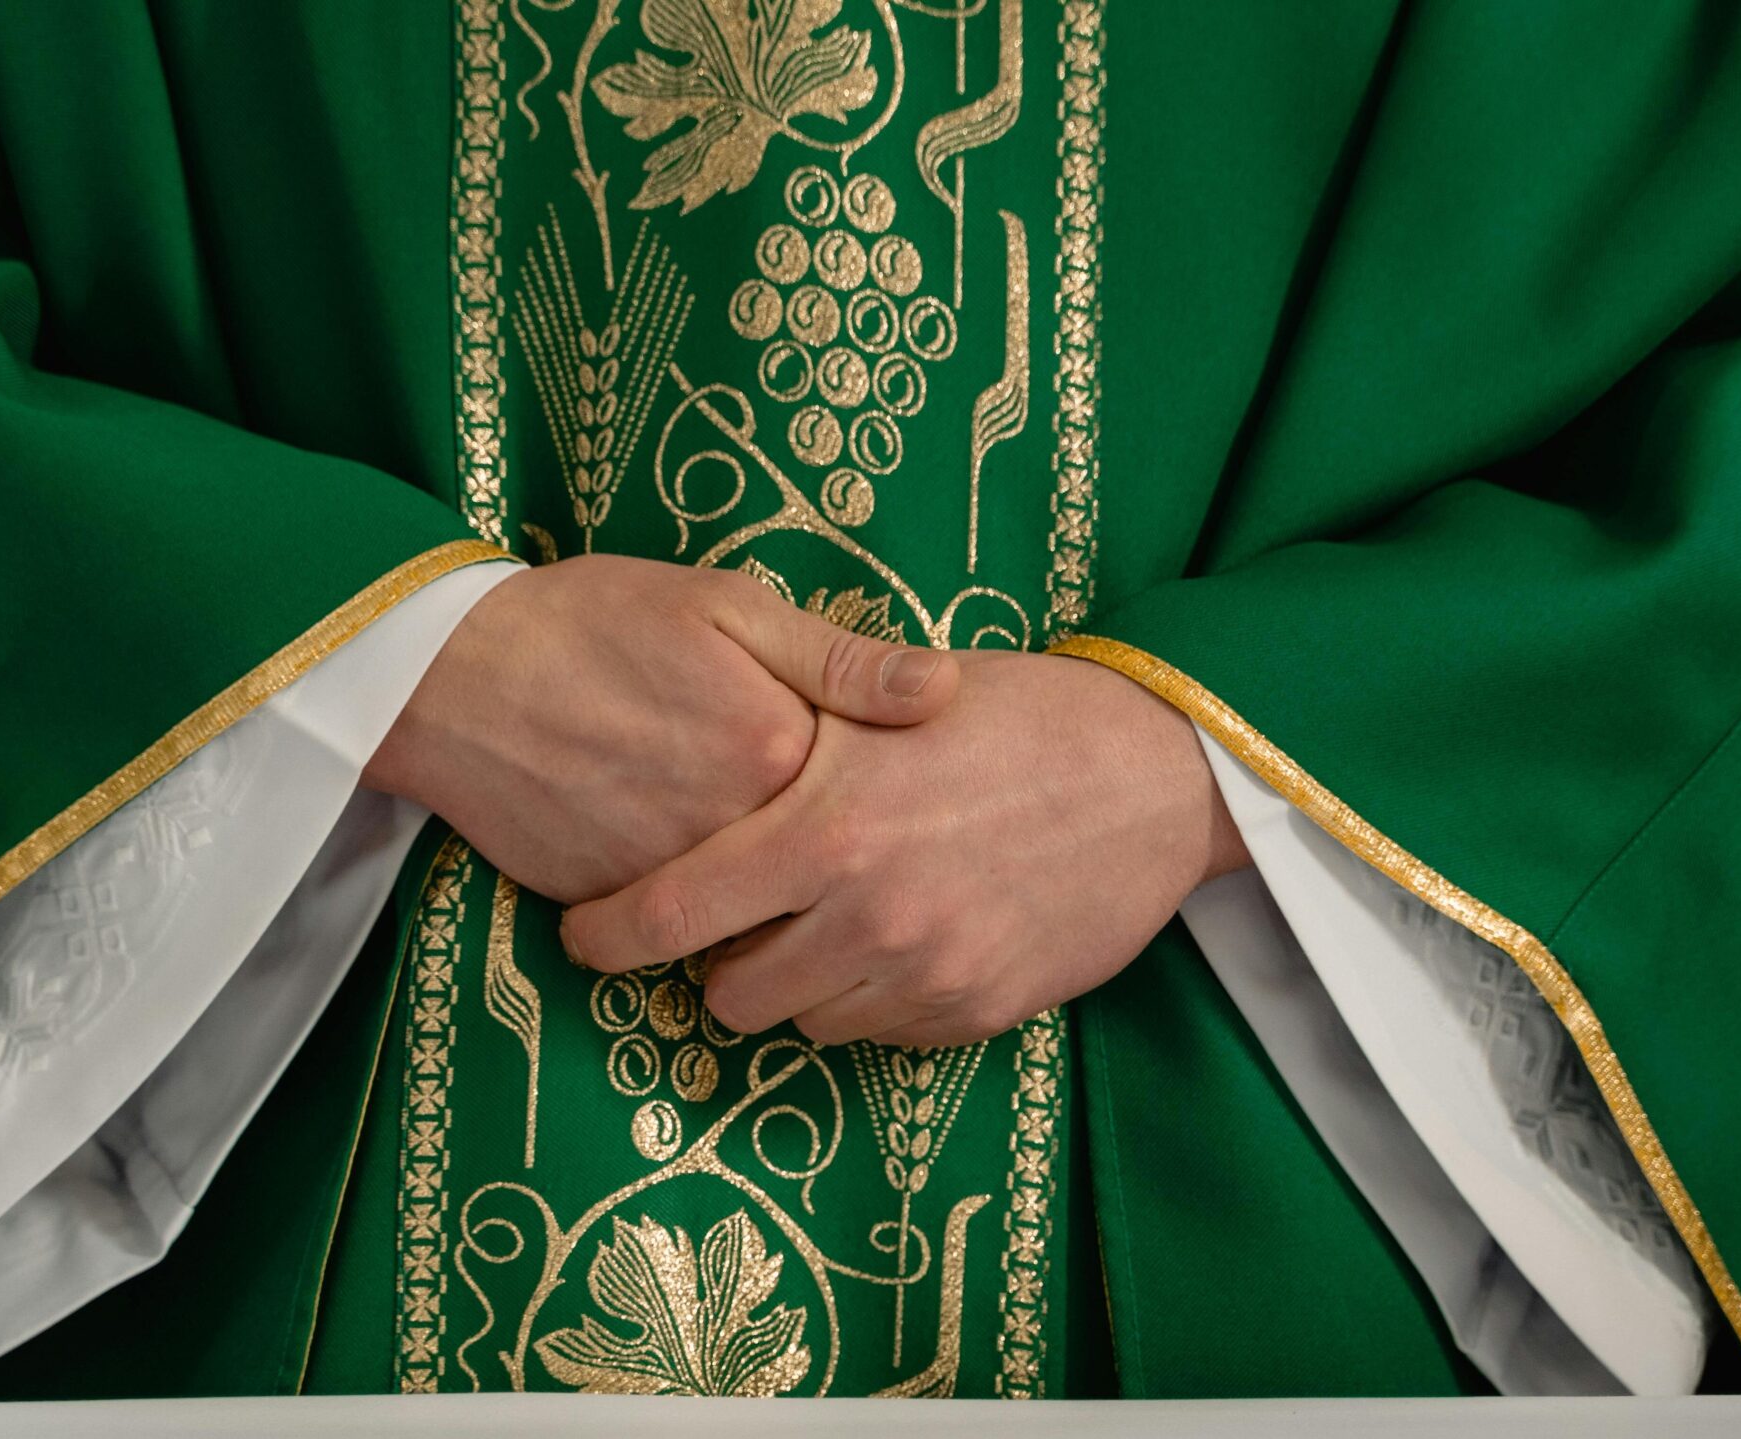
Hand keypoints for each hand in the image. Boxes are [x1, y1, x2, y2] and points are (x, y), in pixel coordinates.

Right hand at [363, 555, 959, 902]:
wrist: (447, 672)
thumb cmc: (592, 619)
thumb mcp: (726, 603)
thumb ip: (839, 658)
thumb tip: (946, 689)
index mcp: (779, 747)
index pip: (873, 803)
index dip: (884, 795)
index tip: (894, 796)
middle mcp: (731, 827)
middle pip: (820, 876)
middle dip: (836, 868)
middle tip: (839, 844)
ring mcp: (668, 877)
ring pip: (752, 915)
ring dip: (767, 900)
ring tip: (770, 862)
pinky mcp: (610, 908)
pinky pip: (676, 929)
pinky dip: (693, 910)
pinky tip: (686, 860)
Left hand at [558, 650, 1248, 1046]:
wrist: (1156, 774)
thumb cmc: (1013, 715)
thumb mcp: (886, 700)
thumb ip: (784, 731)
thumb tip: (683, 752)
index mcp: (823, 831)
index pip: (670, 916)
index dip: (607, 937)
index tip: (585, 937)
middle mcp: (864, 918)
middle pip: (727, 995)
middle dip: (717, 964)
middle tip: (736, 921)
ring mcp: (923, 976)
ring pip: (802, 1023)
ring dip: (796, 984)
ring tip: (826, 923)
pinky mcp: (975, 1014)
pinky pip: (880, 1036)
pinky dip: (869, 1000)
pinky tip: (899, 937)